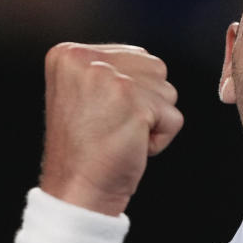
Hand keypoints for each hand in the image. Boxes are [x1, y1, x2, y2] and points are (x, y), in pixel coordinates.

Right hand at [38, 43, 183, 215]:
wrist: (76, 189)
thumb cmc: (85, 149)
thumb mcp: (83, 93)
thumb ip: (109, 69)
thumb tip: (146, 61)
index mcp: (69, 53)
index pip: (135, 56)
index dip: (131, 92)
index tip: (102, 115)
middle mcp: (86, 59)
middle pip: (155, 68)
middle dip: (146, 102)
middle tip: (112, 126)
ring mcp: (110, 79)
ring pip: (167, 90)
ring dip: (154, 118)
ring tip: (120, 134)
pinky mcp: (134, 103)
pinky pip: (173, 118)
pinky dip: (160, 138)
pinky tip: (131, 146)